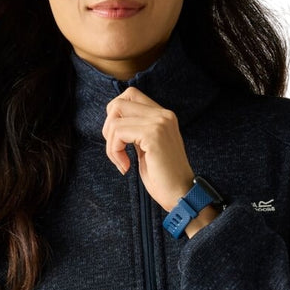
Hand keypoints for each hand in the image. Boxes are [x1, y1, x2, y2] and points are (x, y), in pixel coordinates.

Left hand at [102, 86, 195, 212]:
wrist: (181, 195)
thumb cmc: (163, 177)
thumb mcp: (146, 147)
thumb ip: (135, 130)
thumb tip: (112, 122)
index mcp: (163, 115)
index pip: (130, 95)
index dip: (115, 116)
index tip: (120, 141)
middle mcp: (163, 114)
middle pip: (118, 103)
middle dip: (108, 128)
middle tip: (116, 150)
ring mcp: (159, 123)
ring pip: (115, 120)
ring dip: (111, 145)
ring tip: (122, 162)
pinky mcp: (153, 135)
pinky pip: (118, 133)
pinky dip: (114, 152)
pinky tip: (125, 166)